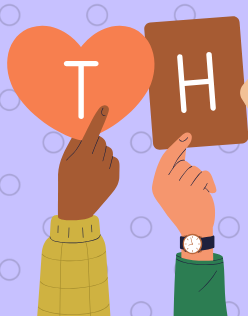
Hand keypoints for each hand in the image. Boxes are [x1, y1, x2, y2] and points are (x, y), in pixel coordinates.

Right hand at [58, 105, 118, 219]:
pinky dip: (108, 163)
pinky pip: (114, 160)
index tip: (105, 107)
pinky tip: (98, 174)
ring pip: (109, 150)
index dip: (98, 119)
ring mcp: (106, 171)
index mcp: (81, 158)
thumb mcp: (65, 163)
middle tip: (85, 157)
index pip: (91, 134)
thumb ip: (75, 145)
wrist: (76, 209)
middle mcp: (95, 163)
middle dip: (94, 145)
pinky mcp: (115, 177)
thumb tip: (84, 129)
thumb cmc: (67, 181)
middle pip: (101, 141)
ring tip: (91, 168)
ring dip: (101, 154)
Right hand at [153, 132, 215, 251]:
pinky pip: (204, 175)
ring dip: (200, 178)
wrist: (194, 228)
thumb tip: (181, 146)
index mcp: (157, 185)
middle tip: (192, 187)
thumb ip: (174, 170)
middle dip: (191, 172)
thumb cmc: (185, 206)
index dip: (176, 146)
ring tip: (197, 192)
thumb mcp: (173, 189)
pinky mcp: (193, 191)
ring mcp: (179, 189)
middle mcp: (165, 187)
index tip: (187, 135)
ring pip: (195, 169)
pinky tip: (209, 192)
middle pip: (183, 164)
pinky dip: (210, 182)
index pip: (165, 159)